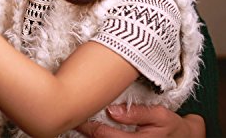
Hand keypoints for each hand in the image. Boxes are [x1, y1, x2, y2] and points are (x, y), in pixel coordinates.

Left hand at [76, 105, 204, 136]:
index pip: (103, 134)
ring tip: (80, 120)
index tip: (76, 114)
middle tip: (73, 115)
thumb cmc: (173, 128)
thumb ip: (137, 113)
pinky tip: (93, 128)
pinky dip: (100, 135)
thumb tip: (113, 110)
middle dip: (85, 129)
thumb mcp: (160, 116)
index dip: (86, 125)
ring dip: (91, 133)